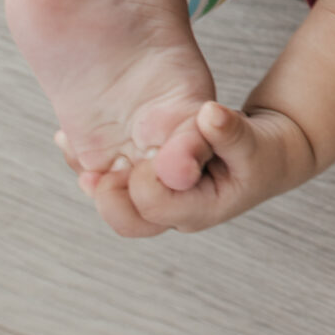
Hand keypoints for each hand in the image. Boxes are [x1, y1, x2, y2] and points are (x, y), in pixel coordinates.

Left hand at [81, 102, 316, 235]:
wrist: (264, 157)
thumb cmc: (261, 153)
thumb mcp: (253, 142)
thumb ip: (229, 131)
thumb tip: (207, 114)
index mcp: (198, 210)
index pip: (157, 205)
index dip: (146, 180)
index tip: (150, 151)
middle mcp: (173, 213)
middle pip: (128, 221)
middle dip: (107, 195)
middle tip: (95, 170)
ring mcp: (158, 200)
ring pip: (114, 204)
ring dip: (93, 180)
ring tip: (71, 148)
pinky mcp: (148, 184)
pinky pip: (113, 184)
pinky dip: (92, 164)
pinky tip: (69, 140)